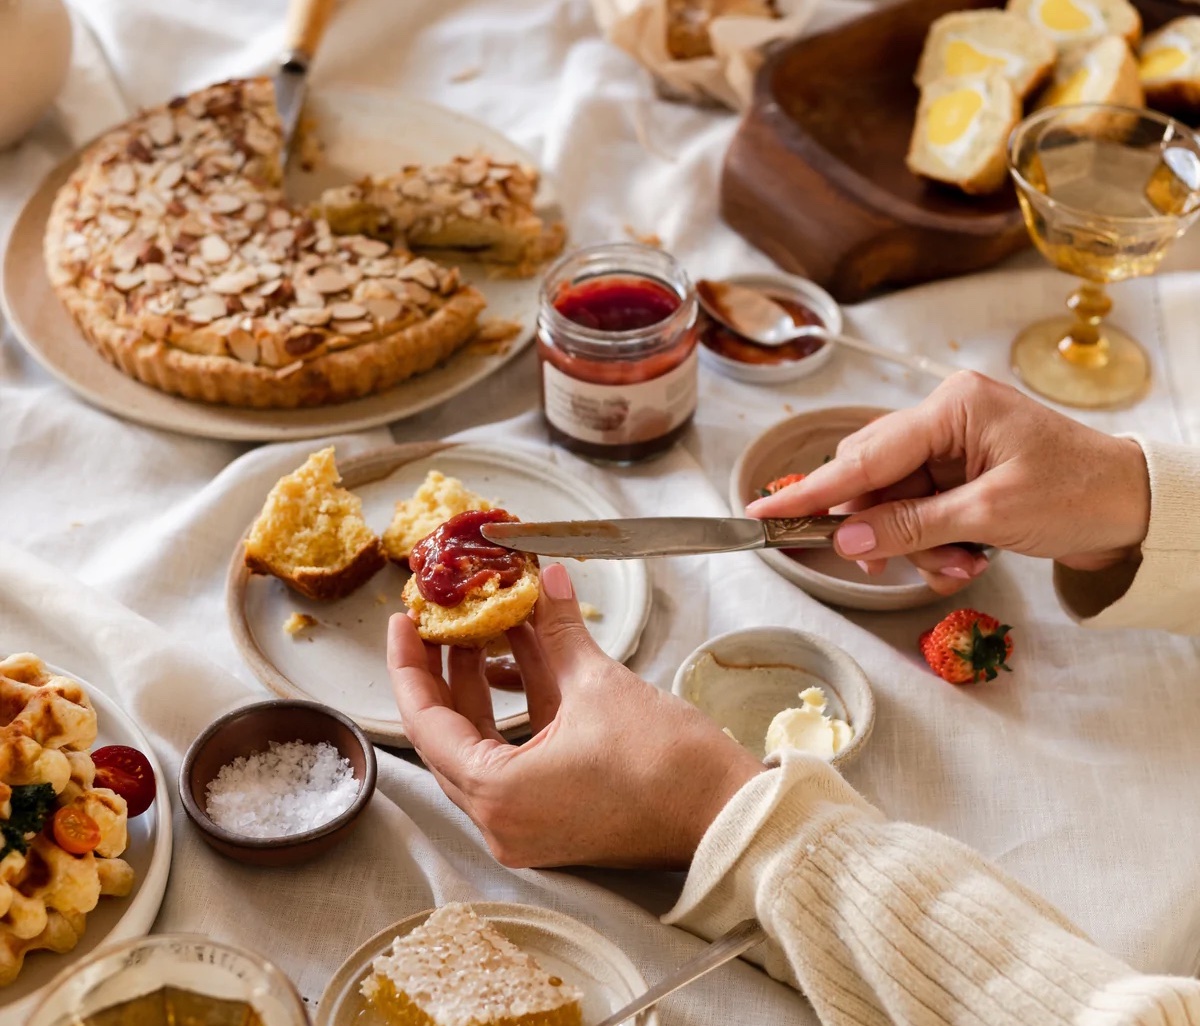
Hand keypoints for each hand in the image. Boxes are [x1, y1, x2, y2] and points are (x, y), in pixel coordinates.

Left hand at [387, 564, 763, 868]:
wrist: (728, 814)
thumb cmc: (669, 765)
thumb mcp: (599, 683)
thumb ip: (557, 627)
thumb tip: (545, 577)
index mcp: (499, 795)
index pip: (426, 723)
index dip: (411, 665)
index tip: (404, 622)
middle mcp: (503, 820)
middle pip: (449, 735)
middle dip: (446, 669)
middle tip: (440, 618)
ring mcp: (528, 823)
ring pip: (483, 743)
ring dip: (483, 684)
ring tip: (485, 626)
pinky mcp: (554, 816)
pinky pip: (515, 756)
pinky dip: (517, 709)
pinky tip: (523, 658)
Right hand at [747, 372, 1150, 595]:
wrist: (1138, 509)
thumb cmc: (1079, 495)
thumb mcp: (990, 515)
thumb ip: (911, 526)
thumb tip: (846, 540)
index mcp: (952, 408)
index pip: (864, 456)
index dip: (812, 488)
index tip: (764, 507)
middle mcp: (945, 419)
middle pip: (873, 479)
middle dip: (880, 527)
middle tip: (879, 563)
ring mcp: (953, 448)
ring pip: (893, 503)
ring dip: (916, 543)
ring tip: (962, 563)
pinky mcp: (961, 475)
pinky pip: (920, 512)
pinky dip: (935, 543)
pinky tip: (970, 557)